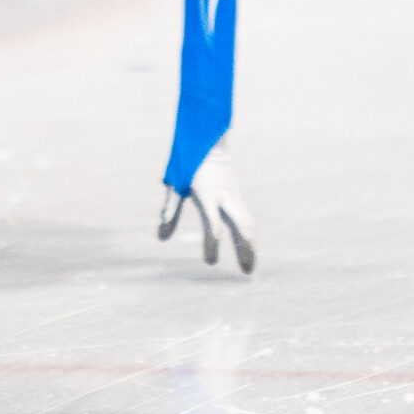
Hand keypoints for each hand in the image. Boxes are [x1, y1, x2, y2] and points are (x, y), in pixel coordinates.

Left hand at [158, 141, 256, 272]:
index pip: (213, 225)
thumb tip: (161, 238)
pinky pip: (246, 218)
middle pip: (242, 226)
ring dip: (251, 245)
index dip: (212, 245)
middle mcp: (225, 196)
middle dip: (245, 249)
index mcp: (207, 194)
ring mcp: (233, 196)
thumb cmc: (187, 161)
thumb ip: (170, 211)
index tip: (210, 262)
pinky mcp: (236, 195)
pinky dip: (249, 235)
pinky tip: (248, 247)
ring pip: (248, 223)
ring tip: (249, 266)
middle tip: (246, 272)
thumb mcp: (174, 184)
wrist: (209, 141)